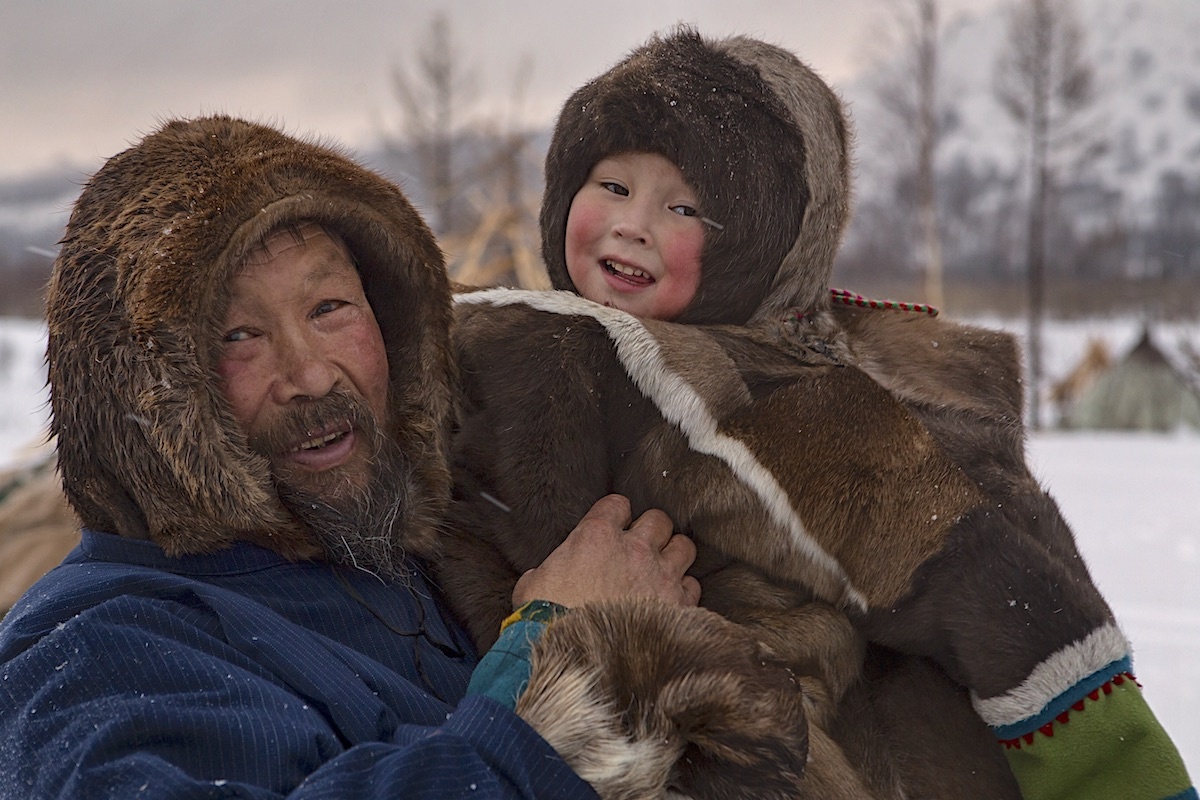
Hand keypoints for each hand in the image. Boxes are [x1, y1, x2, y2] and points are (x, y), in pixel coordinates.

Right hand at [513, 494, 700, 609]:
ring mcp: (659, 575)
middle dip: (652, 532)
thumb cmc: (547, 622)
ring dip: (675, 556)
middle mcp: (633, 549)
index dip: (616, 516)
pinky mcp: (677, 605)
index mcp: (596, 536)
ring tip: (663, 570)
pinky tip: (670, 600)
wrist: (572, 658)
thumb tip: (543, 576)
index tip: (613, 529)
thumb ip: (546, 570)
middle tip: (642, 549)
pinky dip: (683, 591)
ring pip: (684, 547)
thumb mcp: (533, 585)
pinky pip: (692, 586)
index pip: (618, 504)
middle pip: (659, 520)